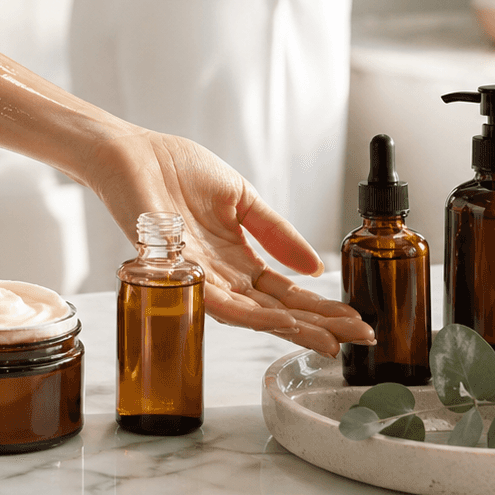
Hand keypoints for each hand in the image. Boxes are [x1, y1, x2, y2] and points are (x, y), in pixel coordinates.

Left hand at [83, 129, 374, 355]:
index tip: (357, 320)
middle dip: (320, 326)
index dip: (322, 307)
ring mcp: (200, 278)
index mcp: (238, 258)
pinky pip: (217, 300)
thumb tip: (315, 267)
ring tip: (328, 340)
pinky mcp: (179, 271)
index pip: (286, 292)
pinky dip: (250, 314)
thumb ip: (276, 232)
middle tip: (360, 339)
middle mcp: (221, 276)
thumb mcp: (242, 199)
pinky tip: (280, 323)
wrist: (134, 155)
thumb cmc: (178, 170)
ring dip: (292, 328)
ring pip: (252, 315)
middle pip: (276, 311)